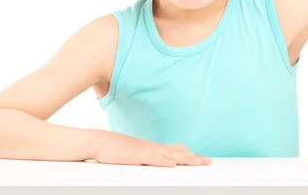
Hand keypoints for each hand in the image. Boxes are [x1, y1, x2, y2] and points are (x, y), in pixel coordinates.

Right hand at [93, 131, 211, 166]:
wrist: (100, 142)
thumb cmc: (116, 150)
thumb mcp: (135, 156)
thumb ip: (147, 159)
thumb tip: (158, 164)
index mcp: (153, 148)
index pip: (176, 150)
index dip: (190, 154)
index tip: (202, 159)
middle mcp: (152, 148)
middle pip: (178, 152)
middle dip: (193, 158)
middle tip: (208, 162)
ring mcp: (145, 151)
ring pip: (169, 155)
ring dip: (185, 159)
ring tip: (198, 163)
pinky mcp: (136, 155)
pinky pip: (152, 158)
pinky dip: (162, 161)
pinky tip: (171, 165)